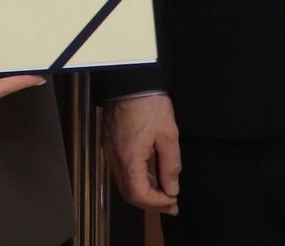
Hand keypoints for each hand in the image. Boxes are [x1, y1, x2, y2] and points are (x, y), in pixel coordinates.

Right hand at [103, 93, 180, 214]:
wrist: (130, 80)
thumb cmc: (151, 106)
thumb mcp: (168, 136)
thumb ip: (170, 166)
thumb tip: (171, 190)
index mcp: (129, 159)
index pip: (139, 195)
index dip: (157, 203)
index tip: (174, 203)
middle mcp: (115, 159)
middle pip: (128, 193)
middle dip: (151, 203)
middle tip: (171, 205)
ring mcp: (110, 150)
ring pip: (124, 183)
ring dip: (143, 192)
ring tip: (164, 193)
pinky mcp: (109, 142)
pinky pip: (121, 170)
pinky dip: (136, 179)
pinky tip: (150, 175)